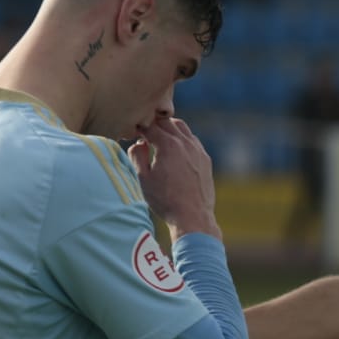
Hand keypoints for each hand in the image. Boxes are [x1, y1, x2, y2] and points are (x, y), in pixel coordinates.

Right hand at [127, 118, 219, 237]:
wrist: (192, 216)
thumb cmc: (165, 200)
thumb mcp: (144, 178)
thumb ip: (137, 155)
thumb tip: (139, 143)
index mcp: (168, 145)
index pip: (150, 126)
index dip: (139, 127)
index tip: (133, 132)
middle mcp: (185, 143)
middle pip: (167, 122)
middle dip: (154, 124)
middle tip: (144, 132)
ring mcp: (198, 150)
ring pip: (182, 128)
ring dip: (169, 128)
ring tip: (159, 137)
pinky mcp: (205, 159)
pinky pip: (192, 140)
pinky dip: (182, 138)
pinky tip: (175, 149)